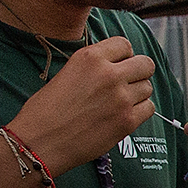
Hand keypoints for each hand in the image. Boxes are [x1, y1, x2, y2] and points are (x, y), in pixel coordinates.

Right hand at [7, 36, 154, 172]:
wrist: (39, 142)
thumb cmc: (45, 111)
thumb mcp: (66, 73)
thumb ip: (93, 66)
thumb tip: (115, 65)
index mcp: (90, 58)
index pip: (124, 44)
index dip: (123, 55)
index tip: (118, 64)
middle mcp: (109, 74)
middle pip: (145, 64)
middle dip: (138, 72)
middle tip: (126, 83)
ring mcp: (121, 98)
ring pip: (148, 87)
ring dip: (137, 93)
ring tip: (118, 102)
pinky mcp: (127, 121)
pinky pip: (149, 108)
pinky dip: (140, 111)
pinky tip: (123, 115)